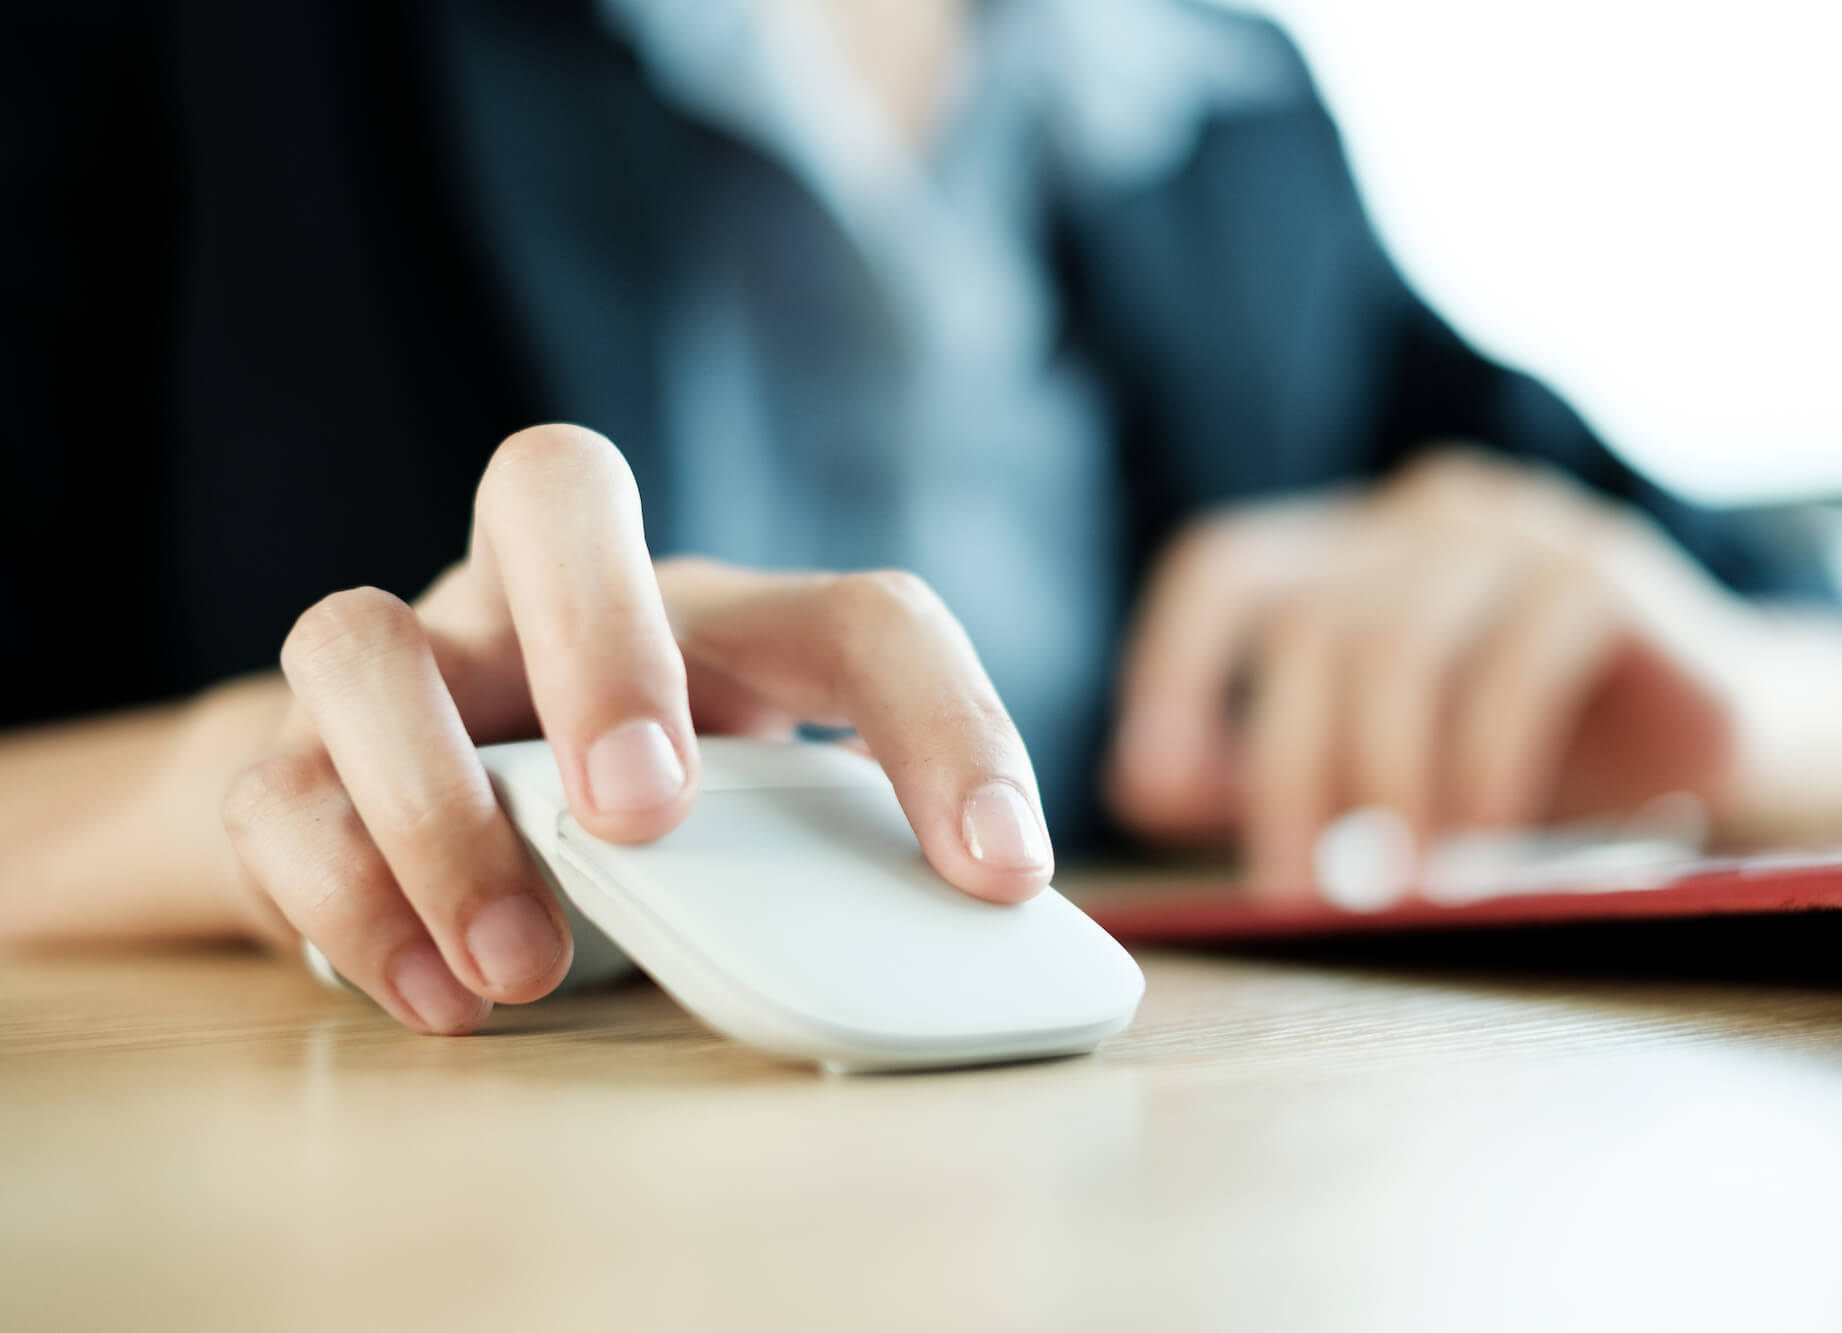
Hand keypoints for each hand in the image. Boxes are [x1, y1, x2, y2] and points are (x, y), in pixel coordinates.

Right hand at [221, 426, 1052, 1033]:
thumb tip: (954, 969)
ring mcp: (409, 667)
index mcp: (712, 619)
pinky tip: (441, 997)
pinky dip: (353, 902)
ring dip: (444, 807)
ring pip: (363, 637)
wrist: (401, 826)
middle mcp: (546, 602)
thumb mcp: (743, 829)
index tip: (997, 872)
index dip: (945, 722)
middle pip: (552, 486)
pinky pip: (279, 797)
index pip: (851, 612)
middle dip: (604, 645)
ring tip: (527, 965)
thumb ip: (825, 868)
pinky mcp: (282, 761)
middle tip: (648, 813)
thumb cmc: (619, 827)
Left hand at [1105, 449, 1841, 896]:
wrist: (1722, 742)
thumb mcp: (1384, 763)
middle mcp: (1423, 520)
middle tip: (1296, 895)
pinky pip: (1514, 666)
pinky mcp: (1607, 573)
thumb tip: (1147, 781)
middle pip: (1310, 632)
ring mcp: (1517, 533)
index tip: (1153, 785)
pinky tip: (1480, 845)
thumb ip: (1273, 762)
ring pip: (1397, 644)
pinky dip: (1481, 768)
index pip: (1222, 569)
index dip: (1172, 670)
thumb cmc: (1529, 754)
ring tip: (1393, 891)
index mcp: (1353, 548)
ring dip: (1384, 785)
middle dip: (1289, 778)